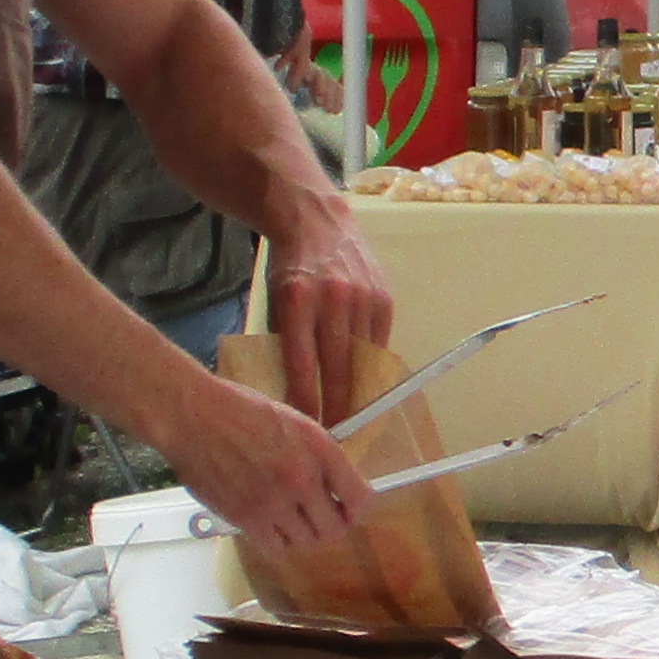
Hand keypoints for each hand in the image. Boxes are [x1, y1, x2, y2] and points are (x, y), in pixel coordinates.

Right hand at [163, 371, 371, 554]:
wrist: (194, 416)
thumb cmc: (239, 412)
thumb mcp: (295, 423)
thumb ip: (318, 455)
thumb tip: (335, 486)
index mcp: (319, 449)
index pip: (359, 498)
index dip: (356, 509)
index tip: (348, 509)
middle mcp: (302, 478)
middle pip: (335, 529)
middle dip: (330, 526)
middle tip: (318, 518)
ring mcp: (274, 501)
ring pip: (307, 543)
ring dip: (302, 535)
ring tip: (290, 520)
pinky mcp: (246, 518)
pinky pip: (276, 549)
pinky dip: (277, 543)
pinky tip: (270, 527)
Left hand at [262, 211, 396, 419]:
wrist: (317, 221)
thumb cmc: (289, 268)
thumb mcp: (275, 302)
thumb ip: (285, 343)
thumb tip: (292, 392)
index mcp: (297, 301)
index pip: (303, 366)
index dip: (308, 403)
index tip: (308, 429)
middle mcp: (333, 299)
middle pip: (339, 370)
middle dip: (338, 408)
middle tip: (335, 437)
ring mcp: (363, 298)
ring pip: (364, 361)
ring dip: (359, 395)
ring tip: (353, 421)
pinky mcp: (384, 298)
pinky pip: (379, 345)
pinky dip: (372, 369)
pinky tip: (365, 388)